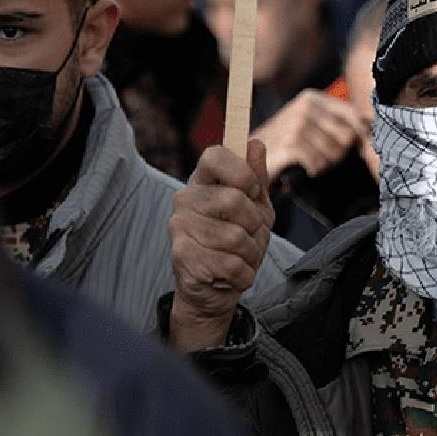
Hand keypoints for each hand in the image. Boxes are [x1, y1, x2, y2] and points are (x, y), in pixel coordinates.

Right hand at [168, 141, 274, 350]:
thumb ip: (256, 178)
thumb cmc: (236, 245)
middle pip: (233, 199)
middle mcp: (185, 200)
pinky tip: (232, 275)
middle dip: (254, 224)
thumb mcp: (255, 209)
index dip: (241, 171)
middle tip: (248, 236)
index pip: (214, 155)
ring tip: (240, 257)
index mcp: (202, 181)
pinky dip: (243, 274)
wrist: (215, 291)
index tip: (252, 190)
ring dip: (251, 253)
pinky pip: (231, 264)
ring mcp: (180, 228)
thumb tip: (255, 144)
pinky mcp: (182, 258)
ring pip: (236, 237)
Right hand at [253, 89, 365, 178]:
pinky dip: (314, 170)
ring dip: (325, 164)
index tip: (355, 150)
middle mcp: (305, 106)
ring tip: (309, 161)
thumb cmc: (284, 144)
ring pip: (335, 153)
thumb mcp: (310, 126)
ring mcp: (297, 123)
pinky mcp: (290, 143)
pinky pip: (319, 163)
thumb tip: (371, 133)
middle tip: (321, 157)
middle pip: (347, 136)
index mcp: (313, 98)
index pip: (353, 116)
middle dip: (339, 153)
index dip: (360, 136)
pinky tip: (304, 168)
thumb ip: (339, 125)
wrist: (247, 157)